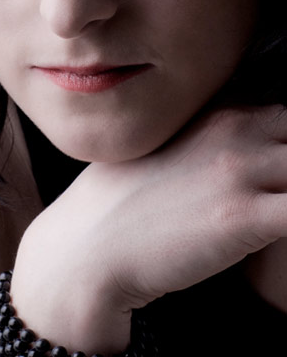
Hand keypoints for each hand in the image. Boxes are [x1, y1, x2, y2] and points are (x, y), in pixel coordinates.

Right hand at [11, 105, 286, 353]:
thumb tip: (238, 160)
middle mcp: (235, 130)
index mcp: (218, 113)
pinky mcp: (246, 215)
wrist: (89, 243)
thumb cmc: (123, 203)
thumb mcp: (166, 148)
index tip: (273, 180)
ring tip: (273, 219)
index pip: (285, 118)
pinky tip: (275, 237)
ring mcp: (241, 170)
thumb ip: (210, 140)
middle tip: (274, 200)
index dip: (285, 150)